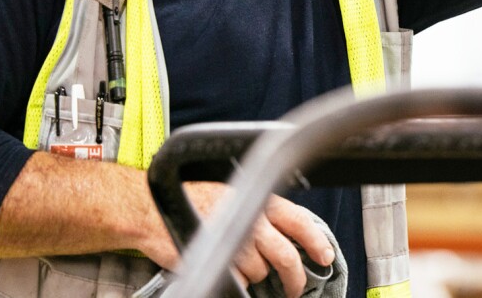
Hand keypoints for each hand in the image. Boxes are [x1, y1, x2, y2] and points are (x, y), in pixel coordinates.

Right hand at [147, 183, 333, 297]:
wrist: (154, 209)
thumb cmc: (193, 200)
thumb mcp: (235, 194)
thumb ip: (261, 210)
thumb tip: (287, 234)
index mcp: (259, 198)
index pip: (300, 221)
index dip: (317, 241)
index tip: (326, 257)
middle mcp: (252, 218)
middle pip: (287, 255)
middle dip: (296, 278)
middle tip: (295, 288)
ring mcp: (236, 240)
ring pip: (262, 269)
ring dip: (257, 275)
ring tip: (244, 267)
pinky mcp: (220, 259)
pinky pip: (241, 279)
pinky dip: (238, 279)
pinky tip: (227, 267)